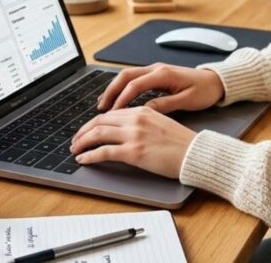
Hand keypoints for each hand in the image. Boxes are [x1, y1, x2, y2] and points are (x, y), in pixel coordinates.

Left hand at [70, 107, 195, 178]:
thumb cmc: (182, 142)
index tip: (87, 130)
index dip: (94, 122)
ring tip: (75, 150)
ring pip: (97, 134)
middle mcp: (136, 119)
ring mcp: (134, 135)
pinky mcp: (134, 152)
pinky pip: (104, 152)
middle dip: (83, 131)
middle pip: (99, 121)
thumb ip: (141, 122)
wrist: (195, 153)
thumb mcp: (160, 122)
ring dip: (82, 142)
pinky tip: (84, 159)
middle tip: (75, 141)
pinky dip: (90, 155)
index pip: (110, 113)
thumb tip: (124, 129)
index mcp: (142, 110)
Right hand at [97, 63, 224, 112]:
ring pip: (127, 76)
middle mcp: (156, 69)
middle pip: (125, 76)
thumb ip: (165, 104)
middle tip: (100, 108)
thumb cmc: (205, 91)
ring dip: (114, 89)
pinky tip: (117, 100)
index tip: (112, 113)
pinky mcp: (156, 75)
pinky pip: (133, 79)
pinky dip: (122, 89)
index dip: (121, 99)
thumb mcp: (187, 100)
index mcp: (163, 74)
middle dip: (110, 91)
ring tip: (103, 105)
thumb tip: (144, 110)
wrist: (216, 80)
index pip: (135, 85)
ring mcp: (155, 70)